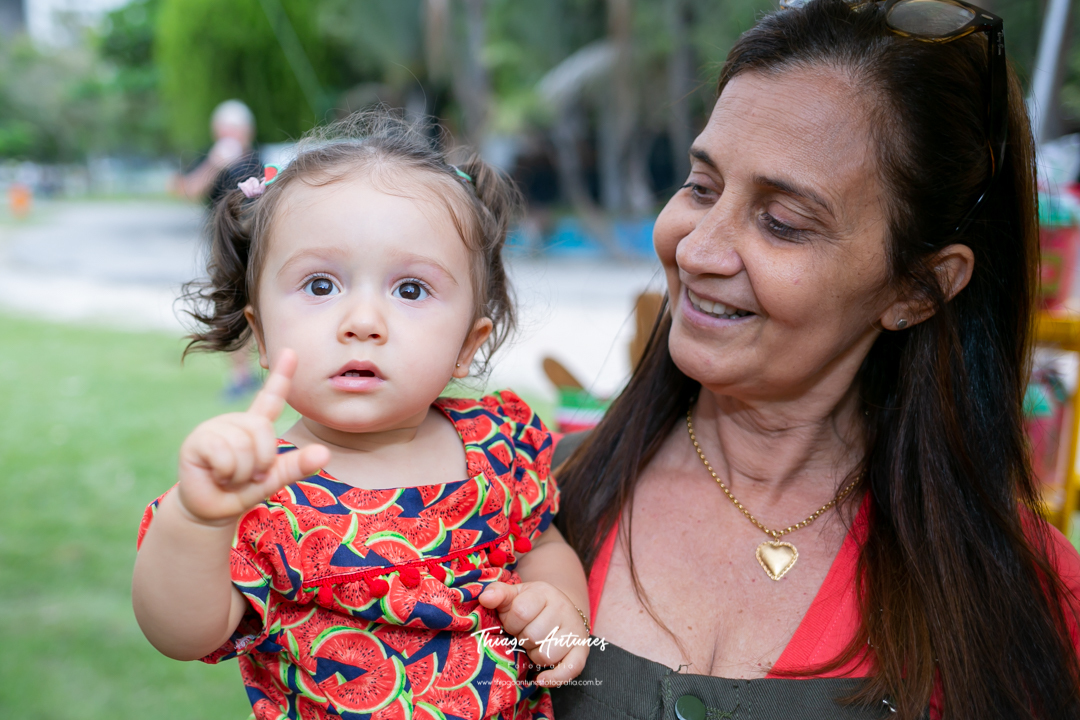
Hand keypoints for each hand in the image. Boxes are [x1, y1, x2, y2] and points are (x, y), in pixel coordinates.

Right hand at [176, 349, 329, 524]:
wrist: (212, 510)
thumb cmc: (242, 490)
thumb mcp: (274, 478)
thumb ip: (296, 466)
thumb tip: (324, 452)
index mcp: (255, 426)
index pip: (271, 396)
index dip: (282, 374)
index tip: (291, 351)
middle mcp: (236, 422)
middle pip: (262, 429)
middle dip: (262, 460)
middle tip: (248, 475)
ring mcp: (214, 428)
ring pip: (244, 445)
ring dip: (242, 472)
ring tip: (230, 477)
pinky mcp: (197, 440)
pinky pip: (224, 454)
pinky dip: (227, 473)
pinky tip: (217, 476)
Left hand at [478, 581, 589, 686]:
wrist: (561, 608)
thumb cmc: (531, 605)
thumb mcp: (514, 595)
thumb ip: (497, 594)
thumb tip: (485, 598)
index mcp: (544, 593)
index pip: (520, 612)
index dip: (511, 623)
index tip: (514, 622)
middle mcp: (563, 608)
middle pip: (532, 636)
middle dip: (522, 639)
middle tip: (526, 634)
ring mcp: (575, 630)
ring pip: (546, 655)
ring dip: (535, 655)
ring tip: (536, 645)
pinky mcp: (582, 649)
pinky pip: (570, 669)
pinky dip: (554, 677)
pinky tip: (541, 678)